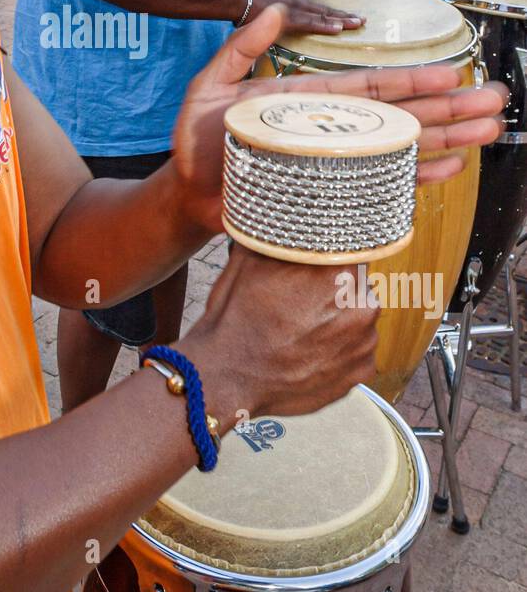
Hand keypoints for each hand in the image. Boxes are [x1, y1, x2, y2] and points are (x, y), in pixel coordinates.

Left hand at [171, 5, 506, 231]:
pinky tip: (450, 168)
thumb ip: (241, 48)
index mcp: (311, 100)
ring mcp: (336, 162)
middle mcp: (332, 129)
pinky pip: (382, 185)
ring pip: (402, 148)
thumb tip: (272, 8)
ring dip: (448, 140)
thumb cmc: (197, 141)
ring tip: (489, 130)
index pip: (372, 87)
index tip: (453, 73)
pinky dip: (415, 178)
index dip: (413, 82)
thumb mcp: (211, 86)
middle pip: (402, 115)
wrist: (185, 194)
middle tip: (496, 99)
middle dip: (451, 109)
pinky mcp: (332, 194)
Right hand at [180, 246, 378, 423]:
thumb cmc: (236, 317)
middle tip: (301, 300)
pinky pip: (358, 350)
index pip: (350, 247)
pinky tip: (310, 351)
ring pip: (358, 316)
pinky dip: (340, 349)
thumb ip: (280, 233)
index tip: (313, 263)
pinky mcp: (362, 372)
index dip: (330, 253)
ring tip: (302, 329)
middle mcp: (363, 303)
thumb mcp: (249, 258)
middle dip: (334, 287)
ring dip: (339, 318)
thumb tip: (283, 213)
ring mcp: (365, 341)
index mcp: (340, 268)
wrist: (226, 378)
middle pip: (356, 283)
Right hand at [247, 0, 363, 33]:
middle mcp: (296, 4)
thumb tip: (282, 26)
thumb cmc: (246, 6)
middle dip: (344, 16)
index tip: (350, 19)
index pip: (318, 10)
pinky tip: (338, 28)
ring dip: (341, 20)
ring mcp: (292, 9)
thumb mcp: (267, 12)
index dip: (334, 14)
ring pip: (321, 16)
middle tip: (364, 21)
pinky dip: (324, 25)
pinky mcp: (285, 17)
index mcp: (293, 3)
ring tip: (359, 24)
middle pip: (324, 11)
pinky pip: (308, 23)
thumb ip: (277, 20)